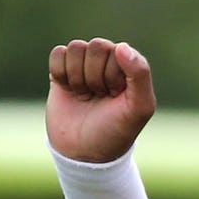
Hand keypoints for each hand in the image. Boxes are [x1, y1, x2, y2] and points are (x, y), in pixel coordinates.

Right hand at [46, 38, 157, 162]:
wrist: (84, 152)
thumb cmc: (116, 130)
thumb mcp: (140, 107)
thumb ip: (140, 74)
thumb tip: (121, 46)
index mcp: (130, 66)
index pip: (118, 51)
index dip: (114, 76)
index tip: (116, 96)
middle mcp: (109, 61)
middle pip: (96, 46)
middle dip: (96, 75)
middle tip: (100, 96)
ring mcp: (84, 65)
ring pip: (76, 48)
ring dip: (78, 76)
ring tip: (86, 95)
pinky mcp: (62, 71)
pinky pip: (58, 53)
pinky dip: (61, 73)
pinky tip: (69, 90)